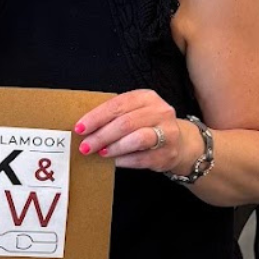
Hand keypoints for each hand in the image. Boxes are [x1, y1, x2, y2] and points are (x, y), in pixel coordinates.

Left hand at [75, 89, 200, 174]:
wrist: (179, 143)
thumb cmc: (147, 126)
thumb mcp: (134, 113)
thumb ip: (114, 116)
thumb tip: (84, 129)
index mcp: (146, 97)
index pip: (117, 104)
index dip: (96, 117)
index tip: (79, 128)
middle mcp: (160, 111)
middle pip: (125, 122)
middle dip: (101, 135)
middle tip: (85, 146)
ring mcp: (167, 132)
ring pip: (137, 139)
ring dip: (113, 147)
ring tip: (99, 153)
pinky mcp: (168, 153)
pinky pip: (142, 158)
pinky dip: (124, 160)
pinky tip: (113, 162)